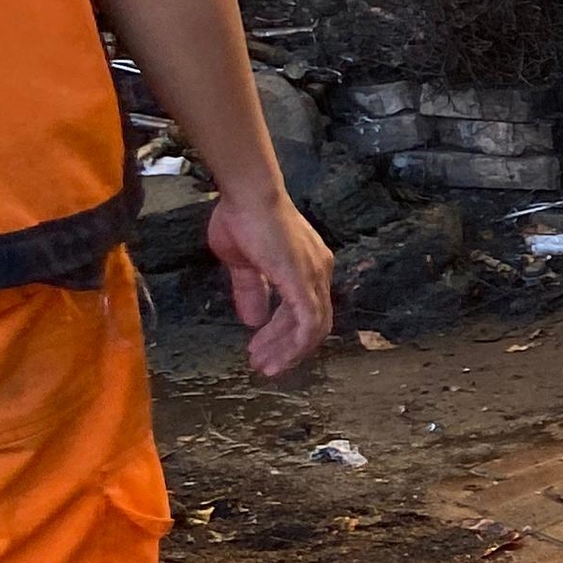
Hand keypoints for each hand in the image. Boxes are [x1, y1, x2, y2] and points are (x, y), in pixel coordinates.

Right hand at [207, 182, 333, 379]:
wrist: (248, 196)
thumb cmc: (243, 220)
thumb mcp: (244, 264)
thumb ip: (252, 291)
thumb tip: (252, 320)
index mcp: (308, 267)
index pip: (304, 309)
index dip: (284, 333)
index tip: (261, 349)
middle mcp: (319, 272)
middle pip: (311, 322)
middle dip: (286, 347)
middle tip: (263, 365)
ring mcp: (315, 276)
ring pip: (312, 327)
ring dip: (287, 350)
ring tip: (263, 365)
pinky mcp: (305, 281)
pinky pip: (309, 322)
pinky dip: (294, 343)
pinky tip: (276, 356)